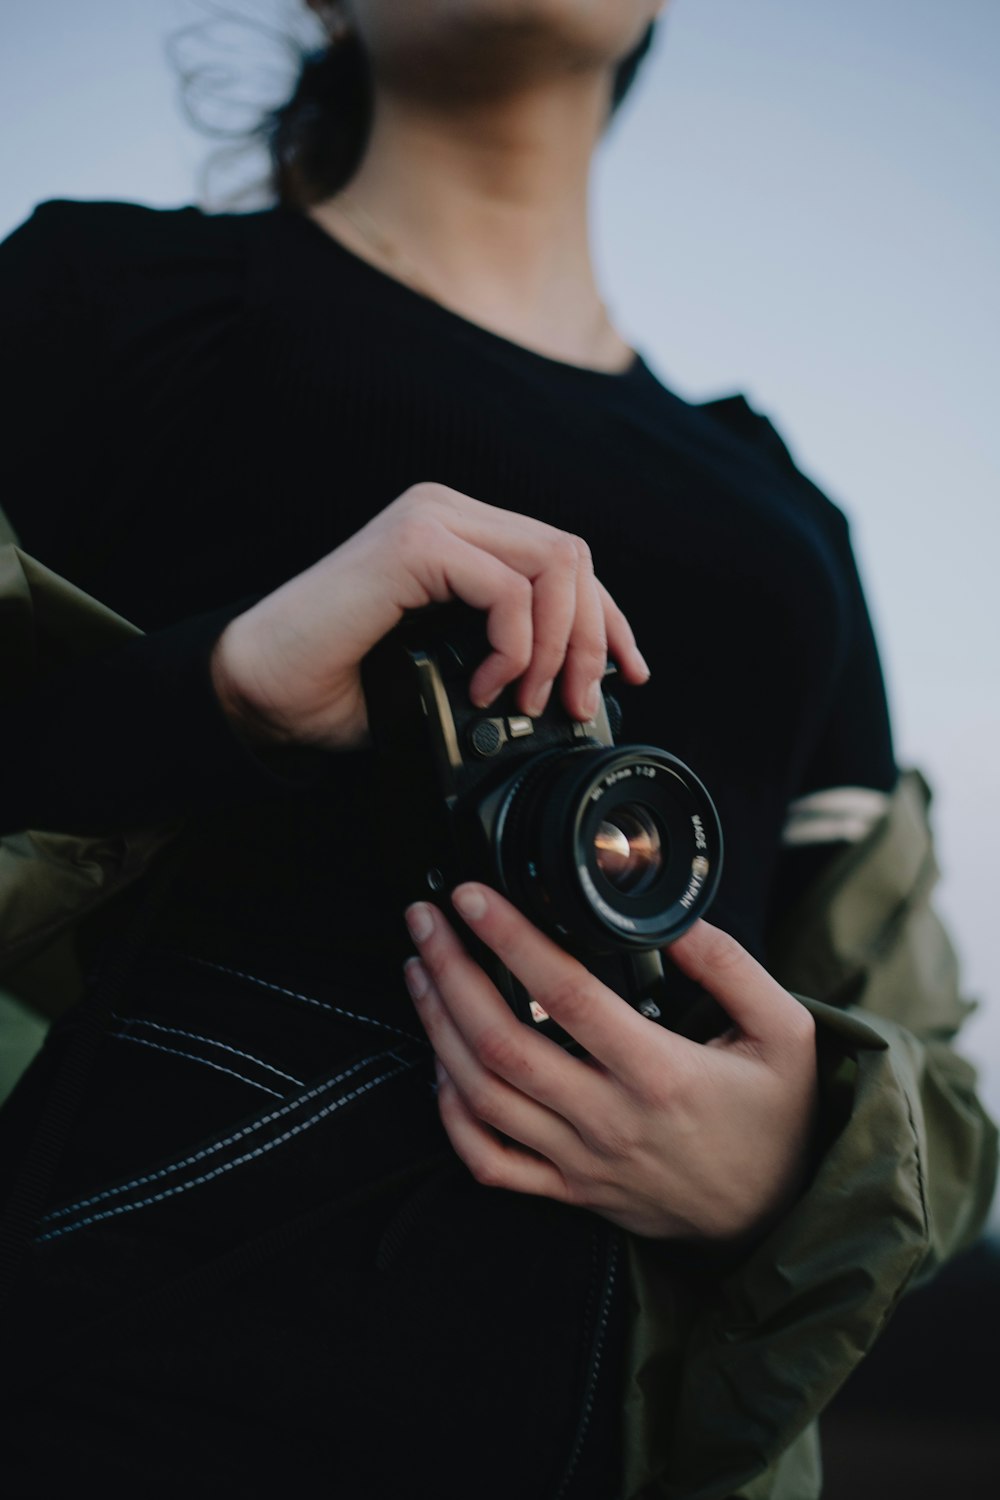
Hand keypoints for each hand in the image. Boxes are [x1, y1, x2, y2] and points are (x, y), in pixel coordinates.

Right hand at [210, 481, 648, 750]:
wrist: (263, 692)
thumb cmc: (344, 687)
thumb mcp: (449, 670)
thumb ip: (507, 655)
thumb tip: (578, 687)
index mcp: (461, 536)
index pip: (565, 559)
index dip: (608, 617)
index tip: (628, 671)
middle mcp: (450, 512)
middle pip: (573, 556)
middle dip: (593, 637)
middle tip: (577, 702)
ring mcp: (432, 519)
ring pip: (555, 564)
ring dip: (559, 645)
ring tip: (529, 699)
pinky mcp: (413, 542)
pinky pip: (507, 588)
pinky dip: (515, 647)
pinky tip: (487, 684)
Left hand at [403, 885, 818, 1241]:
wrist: (782, 1219)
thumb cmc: (782, 1121)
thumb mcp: (785, 1033)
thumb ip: (730, 968)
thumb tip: (673, 921)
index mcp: (661, 1073)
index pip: (567, 995)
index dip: (511, 939)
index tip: (474, 897)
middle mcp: (610, 1120)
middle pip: (501, 1043)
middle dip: (451, 972)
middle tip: (425, 920)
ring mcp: (582, 1162)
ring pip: (482, 1096)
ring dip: (438, 1028)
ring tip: (420, 969)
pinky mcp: (570, 1192)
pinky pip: (490, 1162)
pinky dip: (451, 1116)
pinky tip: (440, 1067)